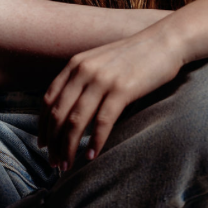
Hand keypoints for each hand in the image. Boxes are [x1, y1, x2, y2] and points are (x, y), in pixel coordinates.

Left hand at [40, 28, 185, 169]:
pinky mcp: (122, 90)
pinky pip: (102, 122)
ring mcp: (102, 80)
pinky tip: (91, 156)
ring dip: (69, 147)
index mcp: (75, 64)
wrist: (165, 41)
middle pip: (58, 114)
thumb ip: (83, 79)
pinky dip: (94, 142)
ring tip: (67, 165)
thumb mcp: (100, 61)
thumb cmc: (134, 56)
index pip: (48, 100)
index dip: (42, 126)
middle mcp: (84, 71)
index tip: (42, 145)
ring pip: (76, 121)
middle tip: (53, 163)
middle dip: (53, 143)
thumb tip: (69, 109)